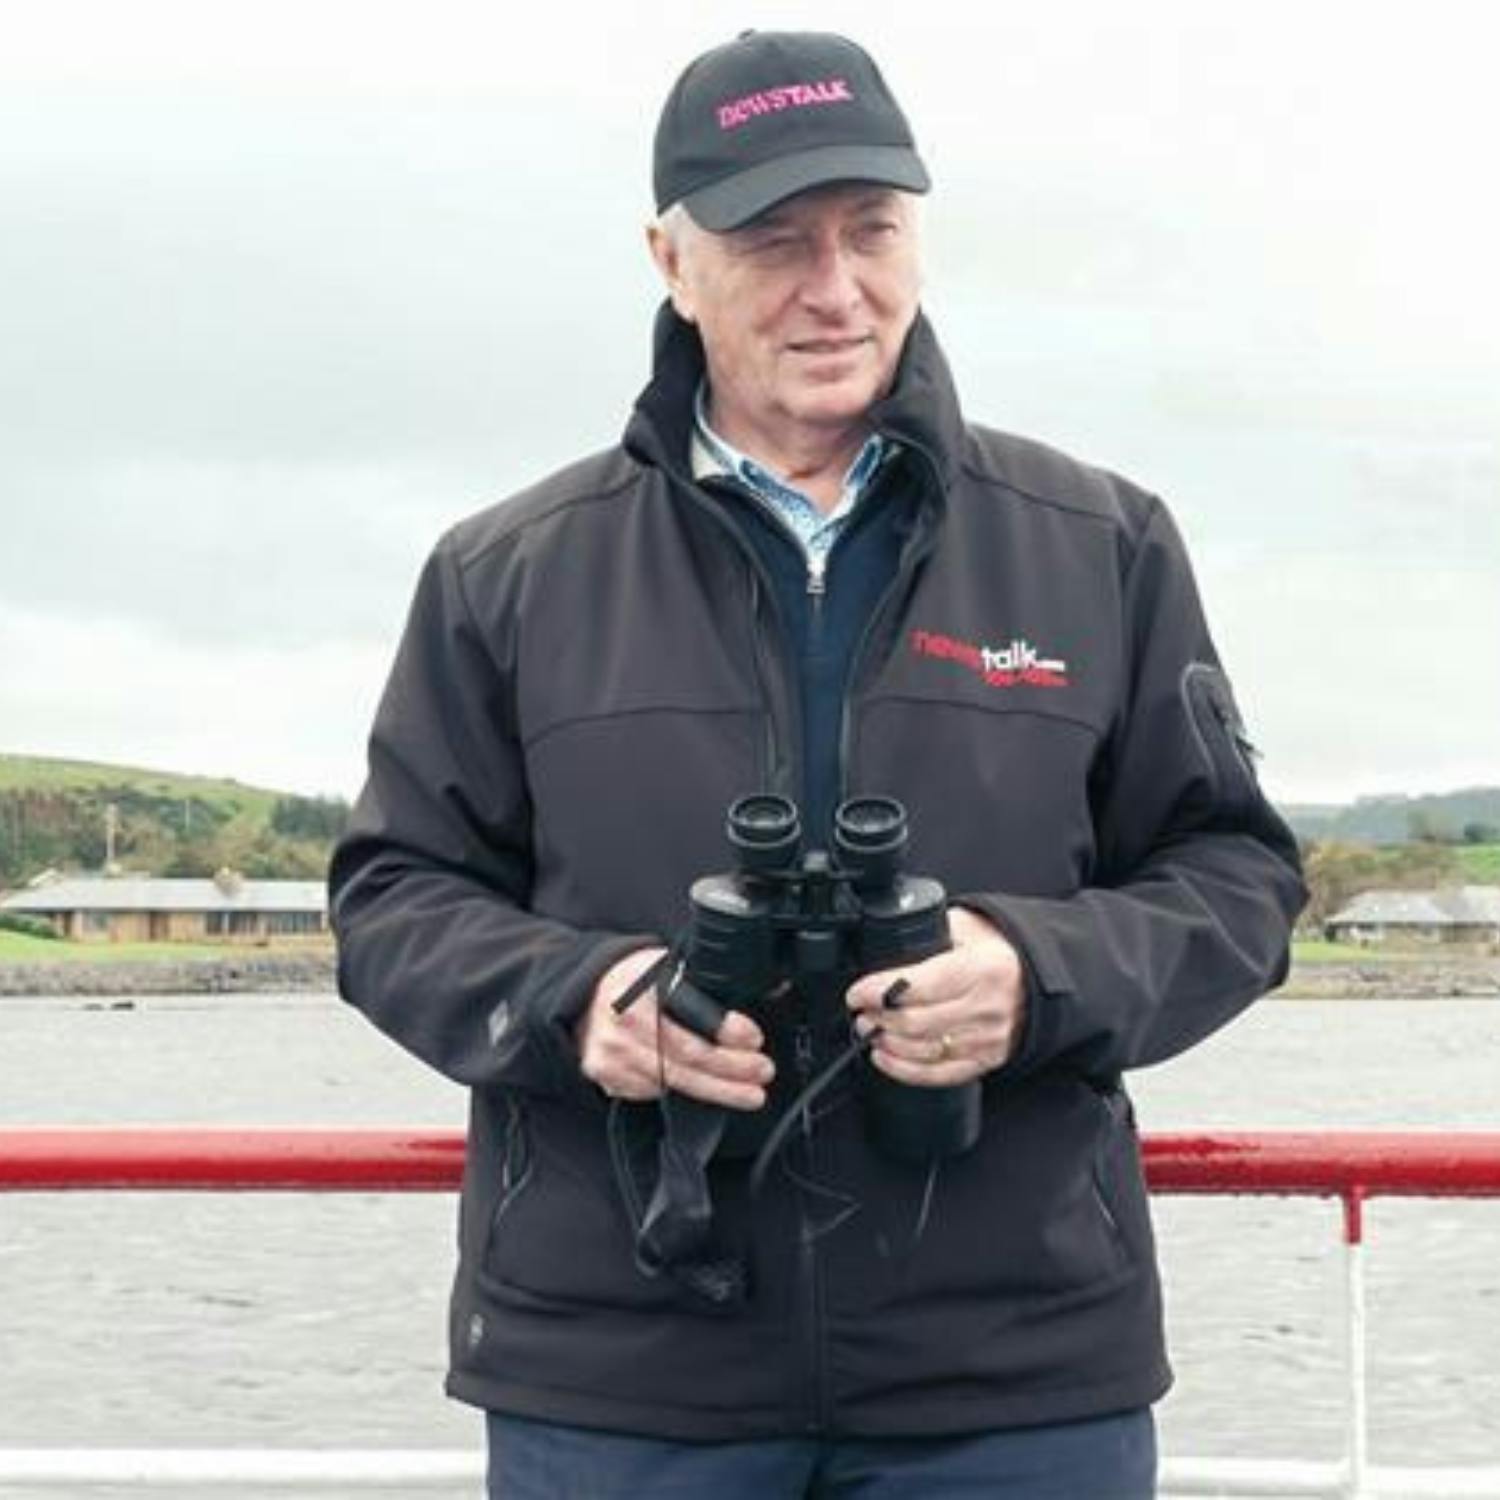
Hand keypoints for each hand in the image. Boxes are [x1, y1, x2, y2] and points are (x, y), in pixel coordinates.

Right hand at [574, 947, 774, 1109]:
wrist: (583, 995)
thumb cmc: (632, 980)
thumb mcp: (665, 963)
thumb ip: (703, 980)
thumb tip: (768, 989)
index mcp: (641, 985)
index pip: (689, 1011)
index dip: (726, 1029)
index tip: (754, 1039)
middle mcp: (623, 1020)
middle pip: (687, 1056)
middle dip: (732, 1069)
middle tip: (763, 1073)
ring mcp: (612, 1051)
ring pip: (674, 1081)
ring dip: (717, 1090)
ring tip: (747, 1092)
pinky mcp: (606, 1075)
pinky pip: (651, 1091)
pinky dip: (681, 1091)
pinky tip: (704, 1088)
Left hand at [845, 907, 1025, 1085]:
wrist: (1039, 977)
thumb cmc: (999, 950)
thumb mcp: (967, 926)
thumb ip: (930, 932)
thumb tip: (887, 942)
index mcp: (980, 969)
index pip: (920, 986)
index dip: (880, 991)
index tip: (857, 992)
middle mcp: (986, 1007)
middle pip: (916, 1022)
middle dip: (878, 1018)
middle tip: (860, 1010)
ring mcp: (987, 1038)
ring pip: (924, 1050)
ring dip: (887, 1042)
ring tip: (869, 1030)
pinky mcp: (986, 1060)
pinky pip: (940, 1074)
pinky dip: (906, 1070)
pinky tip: (885, 1058)